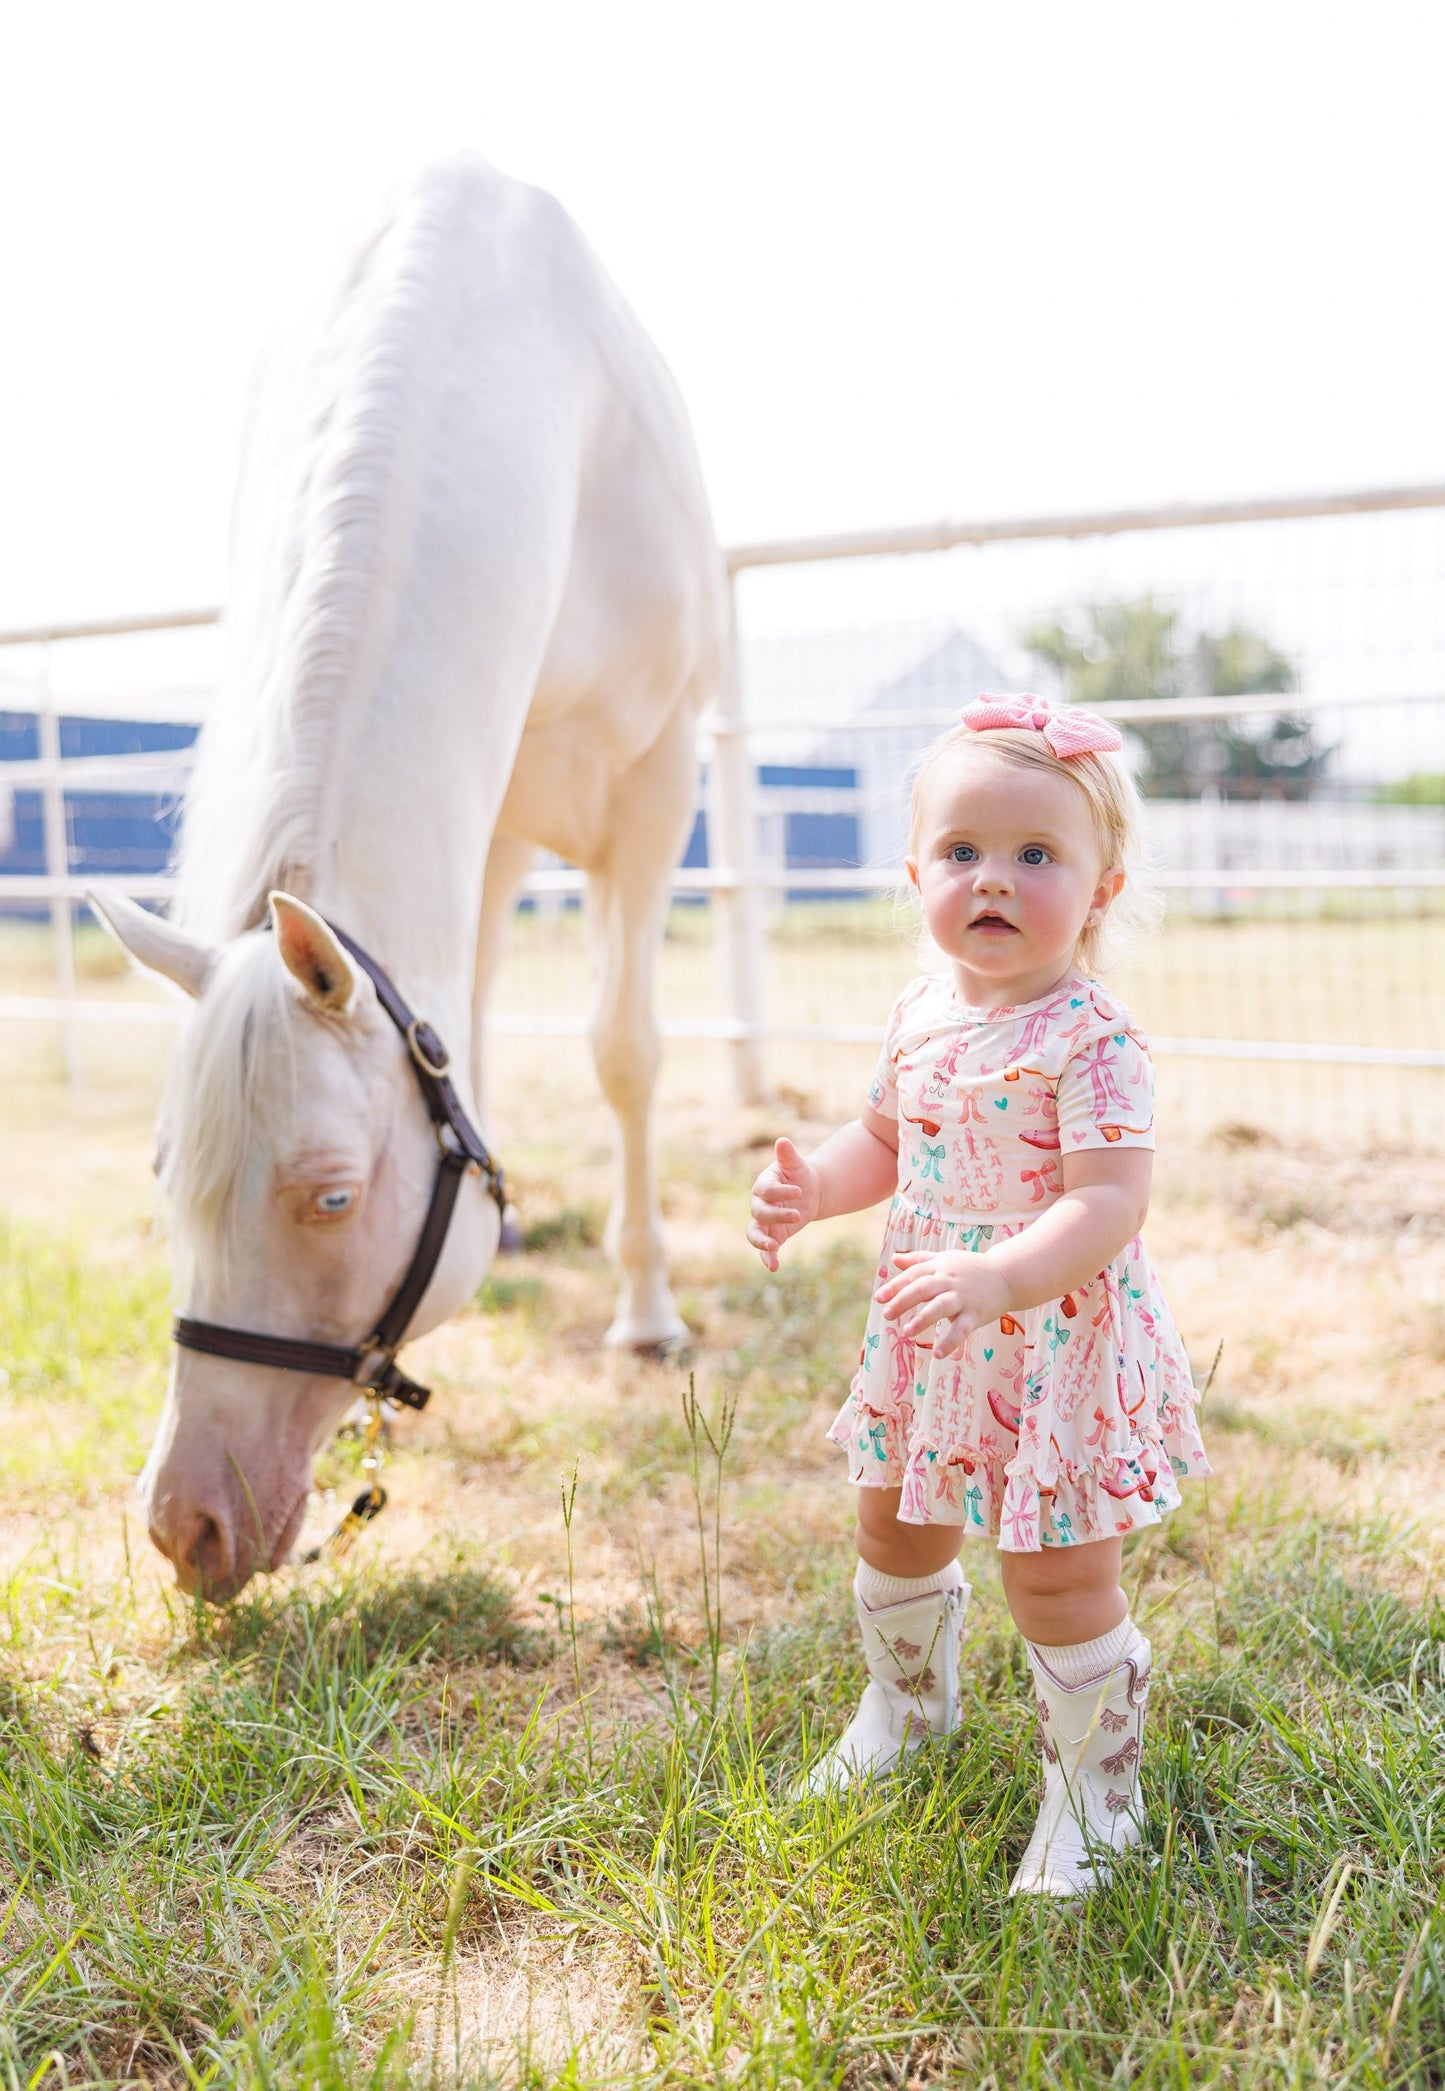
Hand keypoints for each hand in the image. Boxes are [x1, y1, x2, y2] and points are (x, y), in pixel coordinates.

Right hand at [746, 1136, 820, 1269]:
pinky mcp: (772, 1235)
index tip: (799, 1191)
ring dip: (762, 1242)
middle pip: (760, 1212)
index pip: (766, 1190)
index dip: (780, 1192)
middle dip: (777, 1215)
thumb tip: (782, 1141)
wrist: (808, 1193)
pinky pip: (765, 1248)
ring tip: (774, 1248)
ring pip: (755, 1233)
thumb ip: (788, 1156)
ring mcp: (763, 1221)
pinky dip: (767, 1258)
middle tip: (797, 1215)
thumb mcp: (797, 1165)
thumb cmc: (800, 1175)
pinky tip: (774, 1267)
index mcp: (763, 1184)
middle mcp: (758, 1204)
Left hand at [876, 1250, 1012, 1357]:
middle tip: (887, 1314)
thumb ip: (919, 1260)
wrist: (1007, 1275)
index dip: (895, 1286)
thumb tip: (895, 1260)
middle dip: (903, 1301)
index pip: (913, 1275)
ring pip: (940, 1306)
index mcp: (940, 1267)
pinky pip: (962, 1328)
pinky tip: (937, 1353)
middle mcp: (949, 1281)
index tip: (879, 1298)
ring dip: (923, 1318)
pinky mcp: (976, 1313)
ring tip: (908, 1332)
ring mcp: (963, 1297)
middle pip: (922, 1288)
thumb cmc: (971, 1269)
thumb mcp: (945, 1260)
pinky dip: (950, 1341)